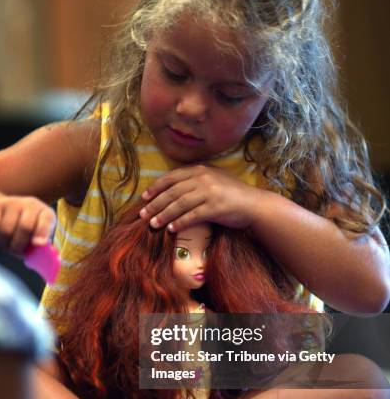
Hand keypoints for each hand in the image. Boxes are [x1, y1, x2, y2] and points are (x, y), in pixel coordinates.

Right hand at [0, 193, 55, 253]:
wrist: (1, 209)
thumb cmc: (23, 229)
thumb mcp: (36, 237)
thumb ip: (40, 249)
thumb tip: (41, 262)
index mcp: (45, 214)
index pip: (47, 220)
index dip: (43, 232)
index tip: (38, 244)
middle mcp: (30, 205)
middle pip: (25, 227)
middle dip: (20, 246)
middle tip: (16, 252)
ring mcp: (12, 203)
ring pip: (6, 230)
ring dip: (5, 244)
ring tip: (7, 244)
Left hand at [140, 165, 255, 231]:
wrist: (254, 205)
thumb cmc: (232, 194)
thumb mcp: (214, 179)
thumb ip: (196, 179)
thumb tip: (173, 189)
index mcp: (201, 169)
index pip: (172, 177)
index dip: (156, 187)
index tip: (144, 197)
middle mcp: (204, 178)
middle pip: (172, 192)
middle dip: (155, 204)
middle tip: (143, 214)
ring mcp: (210, 192)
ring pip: (179, 204)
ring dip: (163, 215)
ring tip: (153, 224)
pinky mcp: (215, 207)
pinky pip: (192, 216)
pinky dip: (180, 223)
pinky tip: (171, 229)